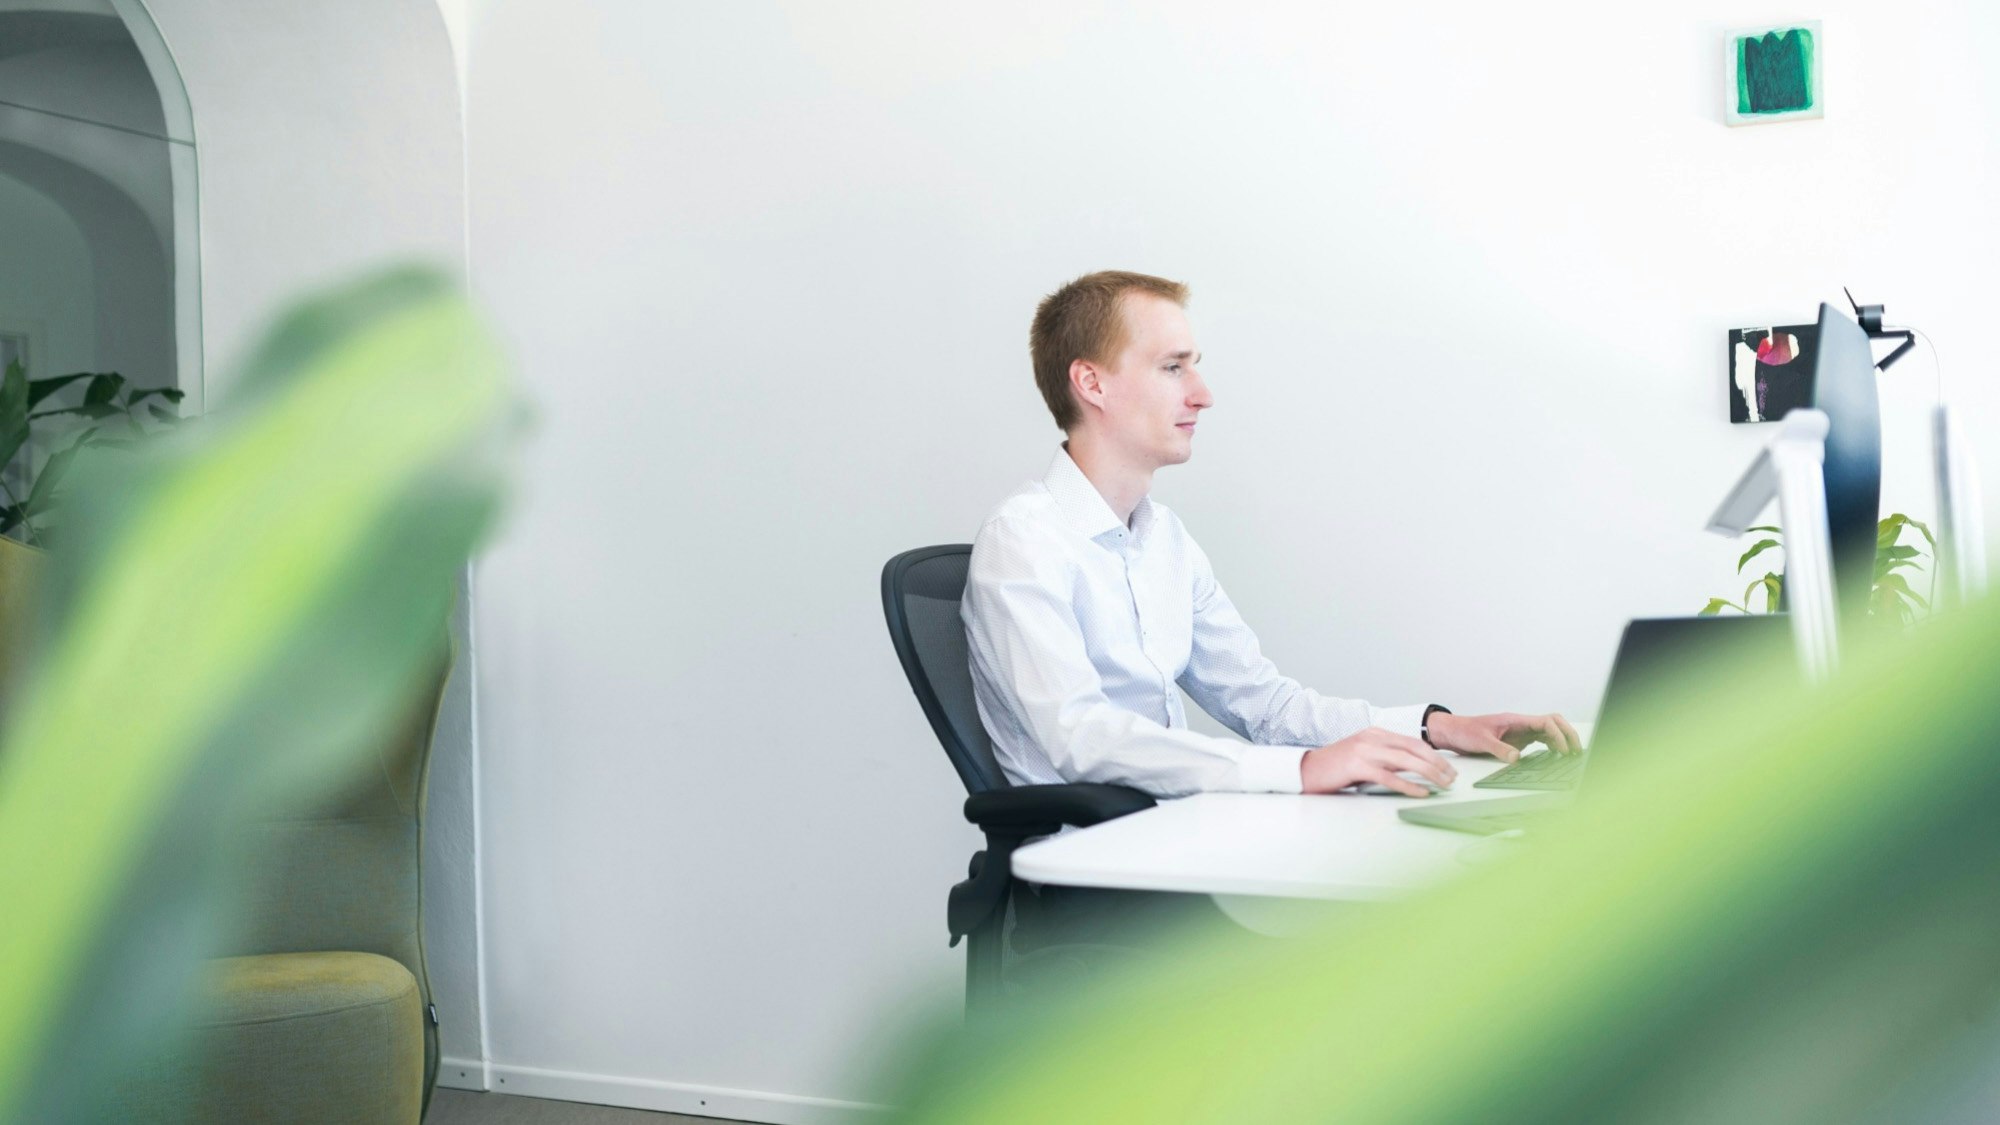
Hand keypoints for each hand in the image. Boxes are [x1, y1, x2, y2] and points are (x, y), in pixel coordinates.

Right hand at [1300, 727, 1457, 795]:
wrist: (1306, 770)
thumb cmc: (1335, 767)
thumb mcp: (1364, 757)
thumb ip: (1386, 758)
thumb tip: (1413, 768)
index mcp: (1375, 733)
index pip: (1412, 741)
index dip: (1434, 754)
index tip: (1448, 767)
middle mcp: (1372, 738)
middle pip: (1414, 749)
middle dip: (1438, 763)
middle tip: (1452, 777)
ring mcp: (1364, 750)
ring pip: (1406, 761)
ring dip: (1429, 773)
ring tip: (1443, 785)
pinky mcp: (1357, 766)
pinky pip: (1389, 777)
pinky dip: (1409, 785)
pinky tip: (1421, 792)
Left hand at [1426, 711, 1580, 762]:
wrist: (1452, 731)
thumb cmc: (1464, 731)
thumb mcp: (1481, 741)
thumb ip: (1499, 749)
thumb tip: (1517, 758)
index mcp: (1515, 720)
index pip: (1546, 722)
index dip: (1558, 734)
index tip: (1562, 750)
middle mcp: (1521, 724)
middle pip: (1553, 722)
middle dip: (1568, 734)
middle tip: (1576, 750)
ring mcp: (1521, 731)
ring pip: (1549, 731)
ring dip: (1562, 740)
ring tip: (1571, 755)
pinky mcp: (1518, 740)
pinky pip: (1541, 740)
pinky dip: (1552, 746)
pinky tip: (1556, 756)